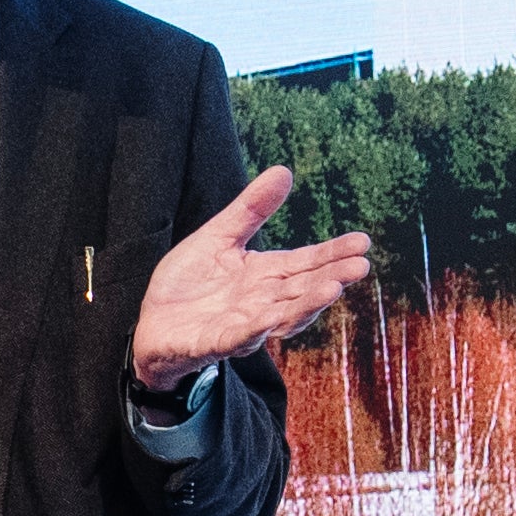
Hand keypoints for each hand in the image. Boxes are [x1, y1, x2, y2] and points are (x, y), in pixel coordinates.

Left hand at [127, 168, 375, 387]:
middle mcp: (262, 302)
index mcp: (265, 275)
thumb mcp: (219, 237)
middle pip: (303, 290)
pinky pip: (238, 339)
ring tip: (332, 289)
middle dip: (332, 278)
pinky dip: (254, 331)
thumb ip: (251, 210)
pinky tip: (269, 319)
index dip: (334, 254)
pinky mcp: (214, 344)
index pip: (306, 263)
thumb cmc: (189, 284)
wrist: (152, 325)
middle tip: (361, 265)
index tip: (363, 242)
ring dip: (307, 305)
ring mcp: (241, 326)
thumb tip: (284, 171)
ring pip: (281, 317)